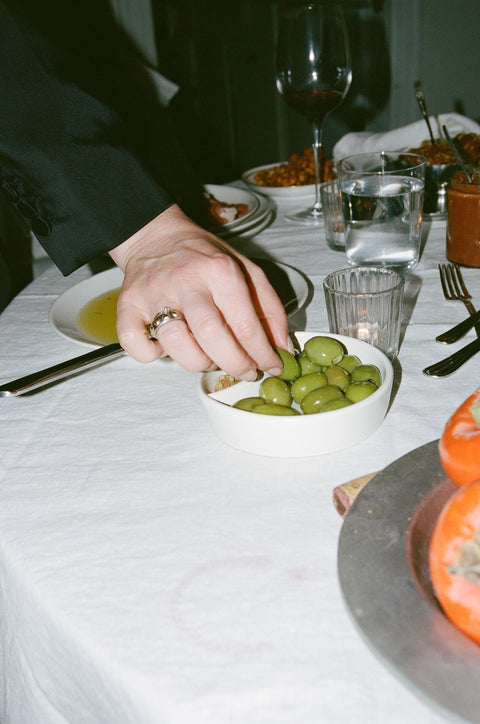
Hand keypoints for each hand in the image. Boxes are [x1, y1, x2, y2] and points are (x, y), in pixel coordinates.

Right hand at [109, 204, 289, 379]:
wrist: (157, 236)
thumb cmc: (205, 258)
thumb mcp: (247, 270)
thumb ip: (269, 307)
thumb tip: (282, 348)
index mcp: (219, 269)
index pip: (244, 323)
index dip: (262, 354)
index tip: (271, 366)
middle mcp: (185, 280)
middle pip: (211, 336)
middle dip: (235, 364)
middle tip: (246, 371)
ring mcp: (153, 293)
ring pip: (175, 344)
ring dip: (198, 362)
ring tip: (209, 356)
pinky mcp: (127, 305)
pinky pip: (134, 345)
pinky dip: (151, 355)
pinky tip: (167, 346)